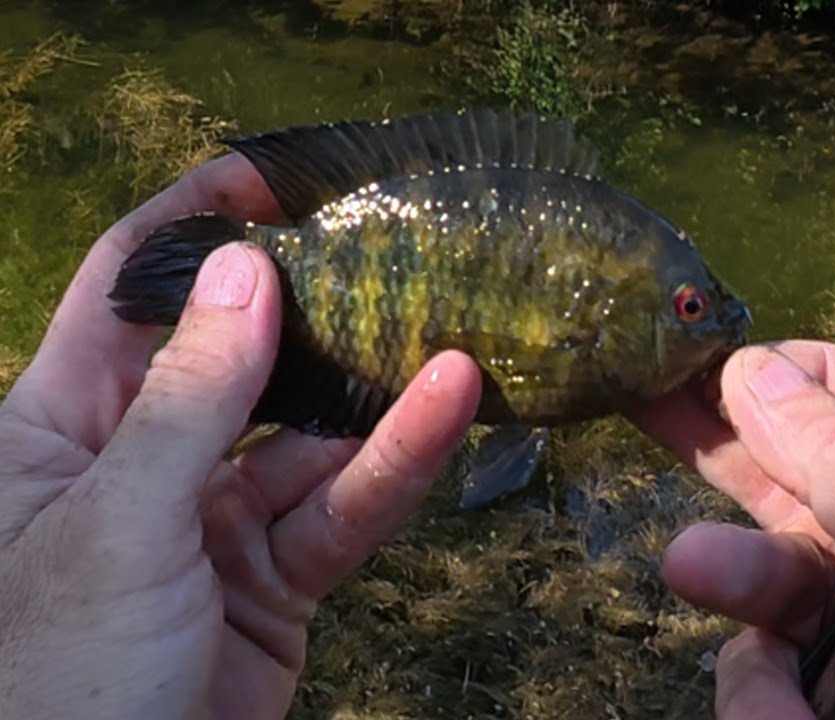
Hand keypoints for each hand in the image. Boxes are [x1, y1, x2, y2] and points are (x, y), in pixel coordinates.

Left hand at [0, 155, 481, 719]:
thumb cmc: (56, 674)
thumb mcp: (116, 524)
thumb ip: (190, 400)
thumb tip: (246, 265)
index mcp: (55, 428)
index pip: (128, 293)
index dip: (192, 224)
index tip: (273, 172)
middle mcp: (138, 461)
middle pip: (237, 357)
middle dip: (312, 304)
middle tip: (395, 239)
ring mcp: (211, 522)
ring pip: (307, 436)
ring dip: (376, 386)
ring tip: (452, 316)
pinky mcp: (274, 581)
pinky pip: (339, 511)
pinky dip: (393, 463)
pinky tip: (451, 405)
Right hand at [629, 341, 834, 718]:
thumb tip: (758, 370)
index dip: (811, 376)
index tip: (736, 368)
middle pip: (798, 470)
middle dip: (725, 445)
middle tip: (646, 395)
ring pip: (757, 573)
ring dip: (734, 577)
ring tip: (694, 567)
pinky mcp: (812, 690)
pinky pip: (752, 670)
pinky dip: (768, 697)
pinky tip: (804, 717)